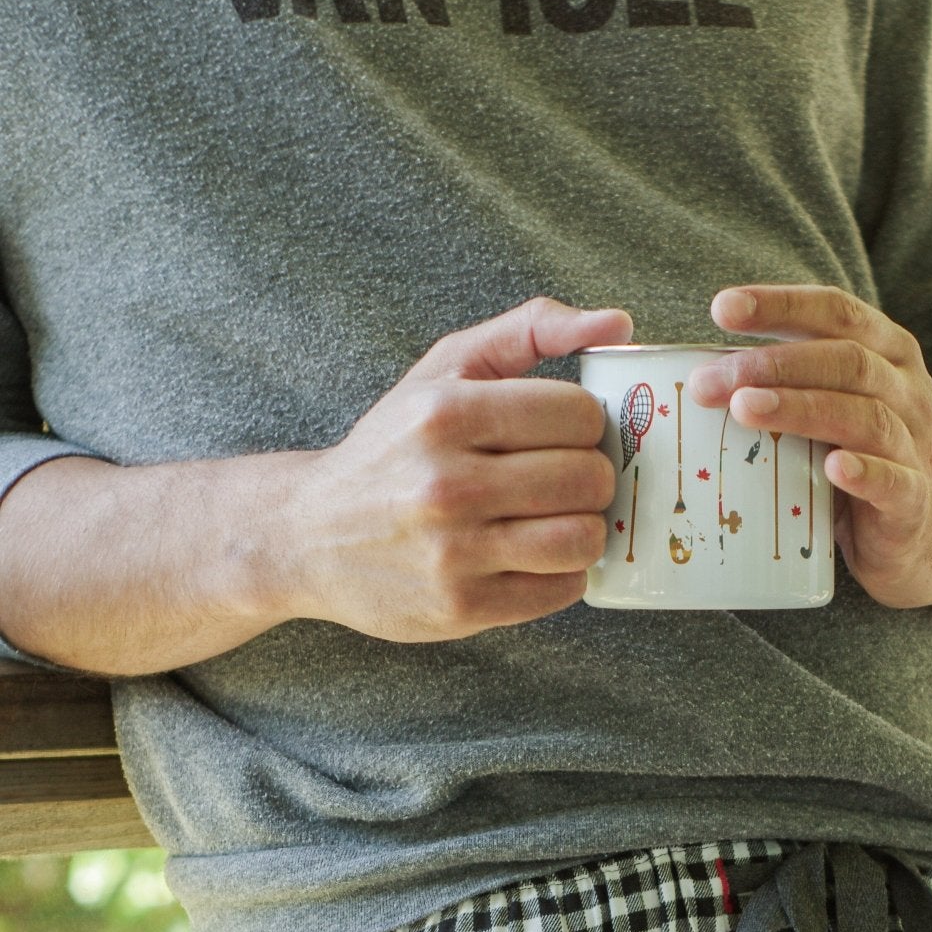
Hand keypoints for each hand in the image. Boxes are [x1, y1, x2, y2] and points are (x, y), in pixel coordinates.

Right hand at [279, 296, 632, 641]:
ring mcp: (452, 552)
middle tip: (567, 481)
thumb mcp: (445, 369)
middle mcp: (446, 484)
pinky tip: (536, 557)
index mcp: (445, 413)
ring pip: (582, 539)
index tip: (565, 435)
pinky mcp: (460, 608)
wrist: (310, 536)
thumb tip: (620, 324)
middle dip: (592, 478)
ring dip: (586, 530)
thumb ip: (530, 330)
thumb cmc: (395, 448)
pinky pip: (560, 591)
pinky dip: (564, 574)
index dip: (587, 425)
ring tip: (560, 519)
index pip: (579, 414)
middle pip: (587, 479)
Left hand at [687, 284, 931, 616]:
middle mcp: (905, 391)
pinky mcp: (916, 504)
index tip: (721, 308)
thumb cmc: (872, 460)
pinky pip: (894, 482)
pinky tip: (832, 468)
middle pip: (843, 360)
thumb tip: (697, 383)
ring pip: (864, 416)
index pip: (835, 311)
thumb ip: (790, 390)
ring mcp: (915, 447)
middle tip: (711, 382)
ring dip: (802, 409)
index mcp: (885, 356)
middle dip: (773, 364)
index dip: (780, 304)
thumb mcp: (838, 410)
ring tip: (745, 410)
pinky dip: (863, 472)